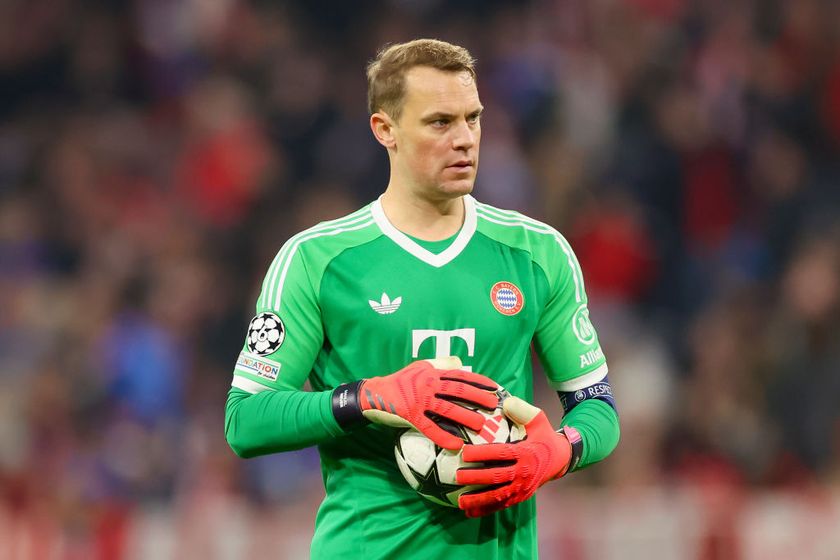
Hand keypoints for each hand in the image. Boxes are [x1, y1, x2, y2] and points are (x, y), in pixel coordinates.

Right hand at [333, 357, 499, 449]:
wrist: (374, 394)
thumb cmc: (400, 381)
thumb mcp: (419, 367)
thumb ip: (440, 364)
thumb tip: (461, 363)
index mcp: (432, 373)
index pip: (460, 376)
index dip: (478, 381)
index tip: (495, 388)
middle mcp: (428, 384)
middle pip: (458, 390)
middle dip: (478, 398)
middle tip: (494, 407)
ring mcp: (419, 400)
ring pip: (447, 409)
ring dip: (465, 417)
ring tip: (481, 425)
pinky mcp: (410, 415)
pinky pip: (430, 428)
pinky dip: (443, 437)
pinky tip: (456, 445)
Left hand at [456, 396, 571, 516]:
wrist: (561, 459)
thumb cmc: (544, 437)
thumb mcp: (539, 420)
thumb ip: (523, 411)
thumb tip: (506, 402)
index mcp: (526, 454)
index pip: (501, 454)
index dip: (482, 454)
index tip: (465, 453)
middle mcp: (524, 473)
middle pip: (497, 477)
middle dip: (476, 478)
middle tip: (457, 476)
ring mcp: (522, 488)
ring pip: (498, 495)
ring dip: (478, 500)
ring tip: (460, 501)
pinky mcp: (521, 497)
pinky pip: (502, 505)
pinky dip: (486, 510)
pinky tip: (470, 513)